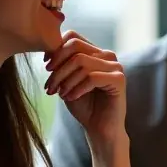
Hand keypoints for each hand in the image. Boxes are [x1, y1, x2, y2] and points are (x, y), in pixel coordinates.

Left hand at [45, 31, 126, 145]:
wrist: (99, 129)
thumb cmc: (83, 105)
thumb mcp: (67, 81)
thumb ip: (61, 64)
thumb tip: (48, 49)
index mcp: (95, 52)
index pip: (73, 37)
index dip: (56, 50)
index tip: (47, 67)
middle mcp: (107, 55)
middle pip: (75, 47)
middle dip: (58, 67)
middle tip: (50, 85)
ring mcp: (115, 66)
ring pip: (81, 62)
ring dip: (65, 80)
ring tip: (59, 94)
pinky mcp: (119, 79)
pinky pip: (91, 77)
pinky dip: (77, 88)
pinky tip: (71, 97)